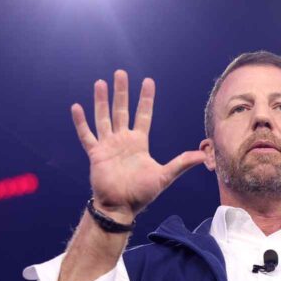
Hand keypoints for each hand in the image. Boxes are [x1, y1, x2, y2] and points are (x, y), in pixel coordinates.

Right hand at [71, 70, 205, 218]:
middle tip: (120, 73)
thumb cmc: (141, 194)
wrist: (120, 208)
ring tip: (100, 83)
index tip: (148, 81)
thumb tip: (204, 156)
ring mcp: (108, 145)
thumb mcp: (164, 176)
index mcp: (139, 142)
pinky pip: (87, 134)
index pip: (143, 114)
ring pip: (103, 117)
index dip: (145, 98)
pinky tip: (76, 107)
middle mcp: (123, 140)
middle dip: (121, 92)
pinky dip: (81, 122)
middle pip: (121, 110)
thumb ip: (182, 163)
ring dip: (101, 100)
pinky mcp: (95, 154)